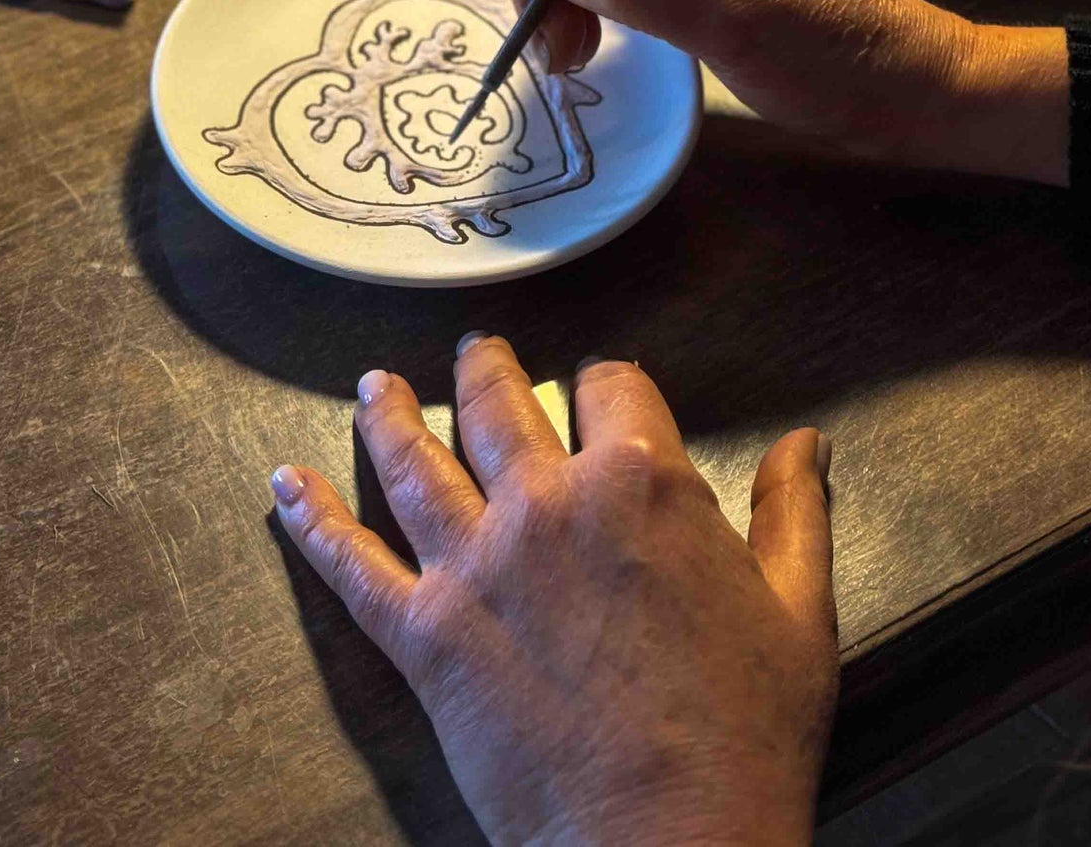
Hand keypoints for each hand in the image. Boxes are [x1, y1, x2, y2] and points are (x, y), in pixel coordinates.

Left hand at [272, 335, 836, 846]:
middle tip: (471, 353)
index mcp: (640, 483)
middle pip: (498, 404)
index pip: (611, 386)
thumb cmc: (745, 736)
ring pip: (415, 462)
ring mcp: (475, 565)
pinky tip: (283, 483)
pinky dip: (312, 519)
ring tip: (372, 385)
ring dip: (388, 415)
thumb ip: (795, 515)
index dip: (609, 385)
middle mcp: (546, 502)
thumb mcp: (798, 615)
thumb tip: (807, 443)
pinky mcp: (424, 634)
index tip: (604, 391)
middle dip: (484, 370)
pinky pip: (351, 564)